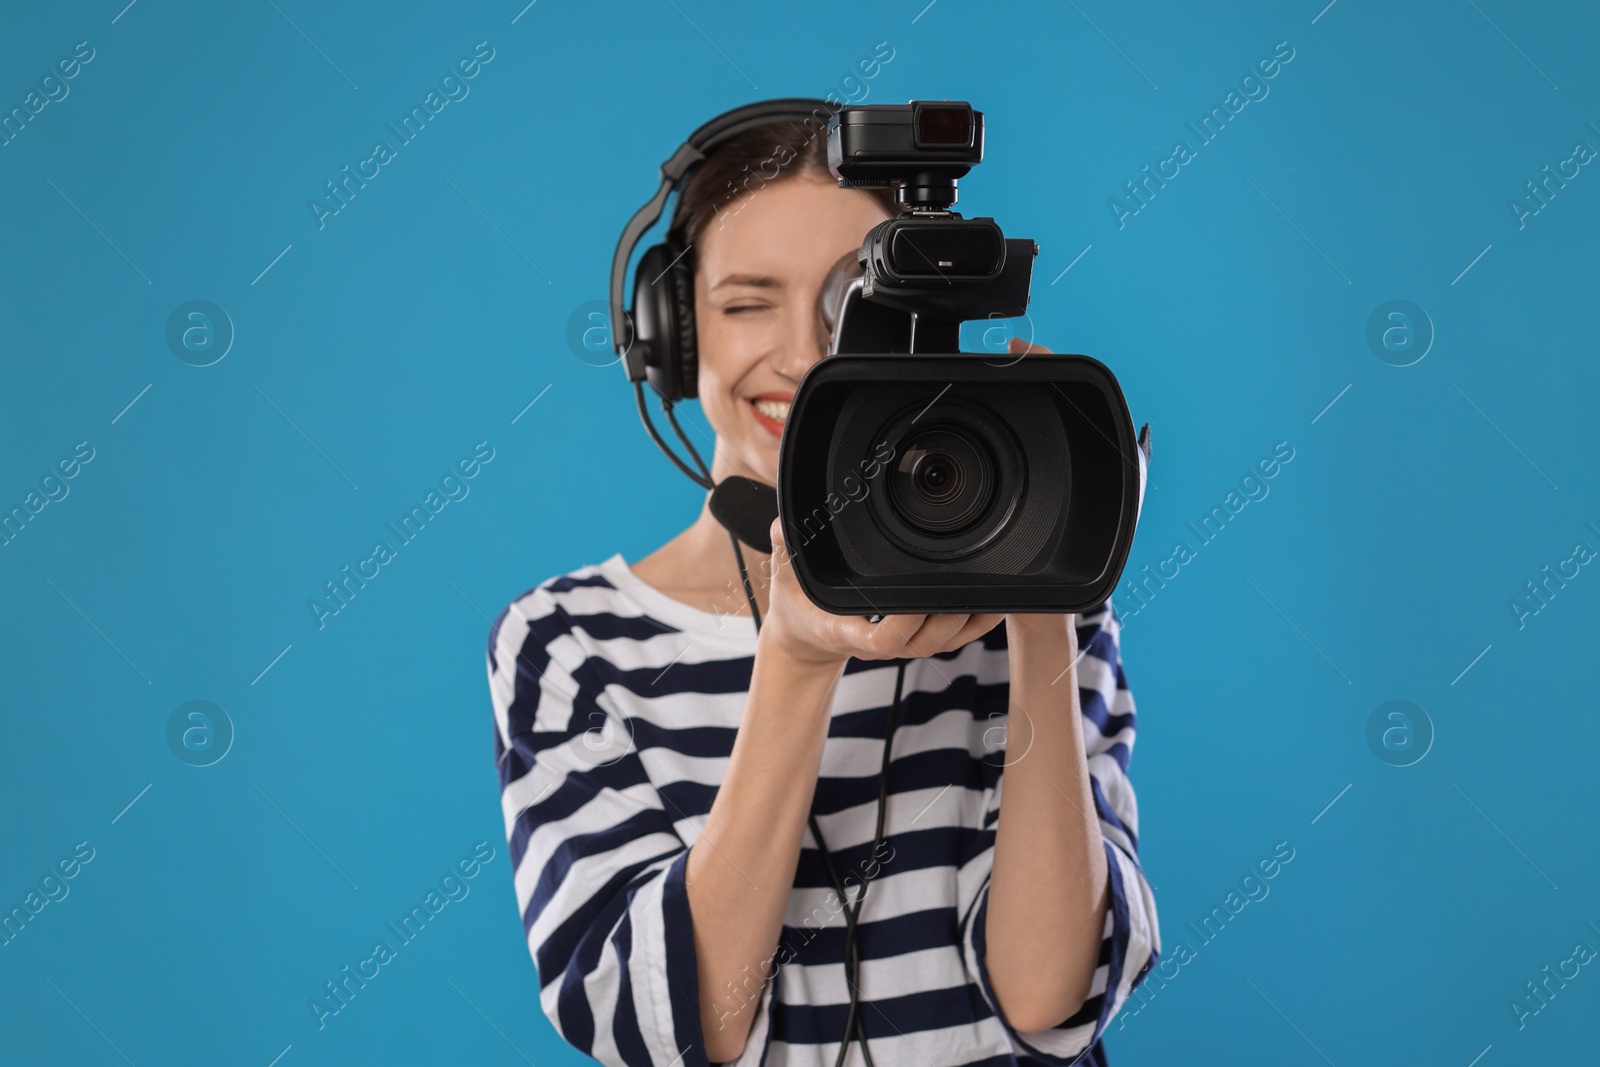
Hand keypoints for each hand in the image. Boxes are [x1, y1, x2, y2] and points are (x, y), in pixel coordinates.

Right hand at [761, 518, 1005, 670]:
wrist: (805, 636)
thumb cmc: (798, 602)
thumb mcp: (783, 573)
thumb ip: (785, 545)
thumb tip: (783, 522)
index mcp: (846, 630)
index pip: (883, 640)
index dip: (906, 625)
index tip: (916, 601)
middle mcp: (877, 641)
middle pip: (923, 643)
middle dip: (950, 622)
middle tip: (969, 590)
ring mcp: (898, 643)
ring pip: (940, 643)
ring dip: (969, 624)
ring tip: (995, 597)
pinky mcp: (913, 638)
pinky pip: (948, 639)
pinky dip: (974, 625)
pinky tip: (994, 605)